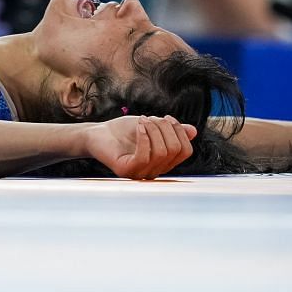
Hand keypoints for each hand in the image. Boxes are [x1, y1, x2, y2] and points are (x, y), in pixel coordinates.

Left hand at [83, 114, 198, 179]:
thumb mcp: (152, 127)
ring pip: (162, 152)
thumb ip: (172, 130)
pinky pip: (144, 156)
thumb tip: (193, 131)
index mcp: (164, 162)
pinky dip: (144, 137)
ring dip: (154, 129)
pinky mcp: (126, 170)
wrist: (98, 133)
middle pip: (175, 150)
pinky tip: (139, 126)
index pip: (185, 151)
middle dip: (166, 128)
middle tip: (150, 118)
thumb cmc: (124, 131)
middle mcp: (155, 171)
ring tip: (142, 120)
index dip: (180, 132)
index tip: (166, 118)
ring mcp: (140, 173)